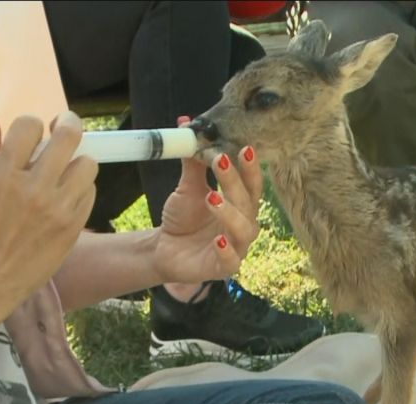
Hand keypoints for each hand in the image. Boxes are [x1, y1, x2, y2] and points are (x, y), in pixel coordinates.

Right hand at [0, 108, 97, 312]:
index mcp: (4, 174)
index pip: (30, 126)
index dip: (31, 126)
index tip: (31, 135)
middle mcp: (35, 188)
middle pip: (69, 136)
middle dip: (67, 124)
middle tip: (63, 128)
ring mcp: (58, 208)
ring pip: (87, 163)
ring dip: (76, 160)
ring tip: (65, 168)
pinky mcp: (74, 225)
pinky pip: (91, 191)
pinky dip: (81, 187)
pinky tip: (67, 193)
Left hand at [154, 117, 262, 284]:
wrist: (164, 249)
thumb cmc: (183, 218)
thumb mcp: (187, 187)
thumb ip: (192, 161)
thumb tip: (187, 124)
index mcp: (241, 204)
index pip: (251, 184)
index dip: (250, 167)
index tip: (243, 147)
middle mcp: (244, 224)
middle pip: (248, 203)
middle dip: (235, 182)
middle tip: (220, 161)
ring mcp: (237, 247)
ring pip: (243, 230)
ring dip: (230, 213)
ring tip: (212, 198)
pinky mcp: (224, 267)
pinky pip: (231, 261)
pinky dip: (226, 251)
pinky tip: (218, 241)